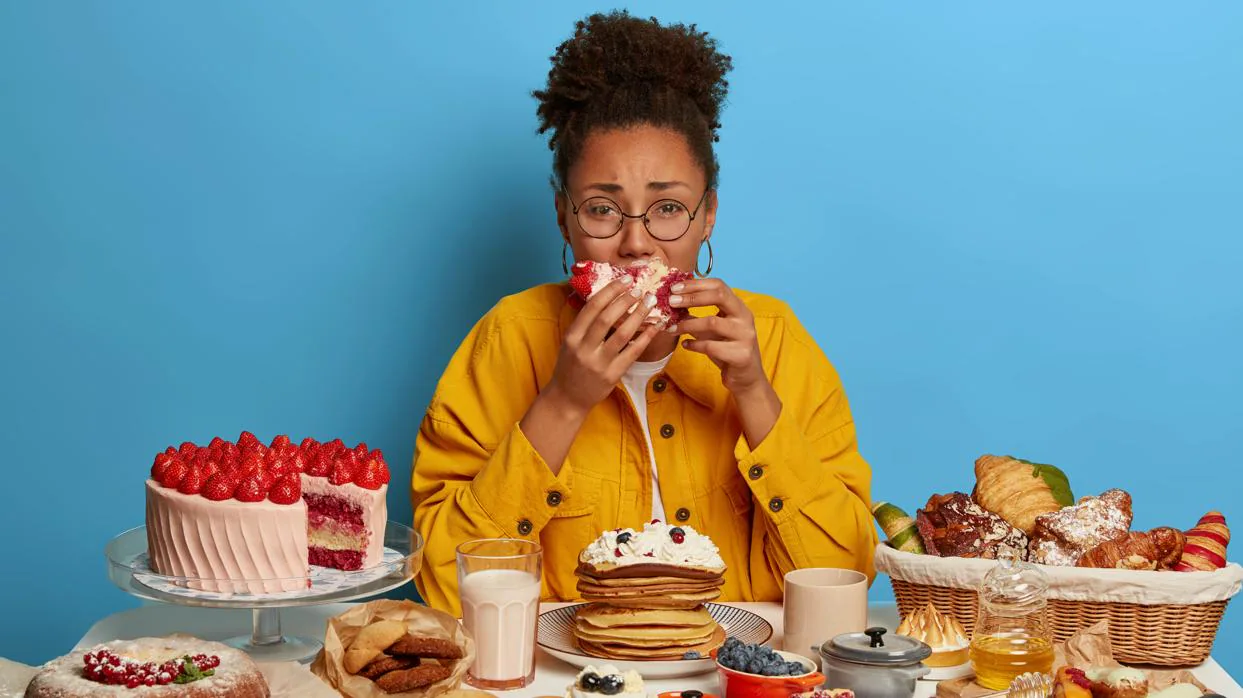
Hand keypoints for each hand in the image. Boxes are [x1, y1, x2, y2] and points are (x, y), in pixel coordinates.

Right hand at [546, 278, 663, 415]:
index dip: (610, 291)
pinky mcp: (612, 375)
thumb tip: (608, 298)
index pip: (592, 308)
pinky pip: (633, 352)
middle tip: (639, 289)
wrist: (567, 399)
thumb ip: (585, 324)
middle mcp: (584, 349)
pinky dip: (646, 337)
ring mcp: (599, 363)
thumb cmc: (570, 366)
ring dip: (639, 315)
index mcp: (572, 336)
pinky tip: (656, 326)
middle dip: (625, 300)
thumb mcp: (570, 343)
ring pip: (622, 334)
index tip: (625, 280)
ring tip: (650, 302)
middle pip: (607, 318)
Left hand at [671, 278, 781, 446]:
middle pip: (719, 296)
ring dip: (688, 324)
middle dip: (692, 296)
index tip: (675, 287)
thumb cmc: (727, 350)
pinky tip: (685, 345)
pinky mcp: (741, 355)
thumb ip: (697, 317)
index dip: (696, 284)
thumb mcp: (712, 331)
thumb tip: (672, 305)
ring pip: (712, 322)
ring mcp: (745, 336)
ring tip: (672, 328)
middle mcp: (745, 318)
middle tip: (671, 301)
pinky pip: (712, 346)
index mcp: (738, 307)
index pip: (719, 285)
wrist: (746, 378)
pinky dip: (694, 345)